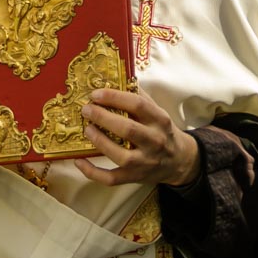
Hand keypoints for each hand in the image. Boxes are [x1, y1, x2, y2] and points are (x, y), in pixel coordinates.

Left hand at [73, 89, 199, 188]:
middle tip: (86, 109)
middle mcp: (154, 141)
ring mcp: (144, 162)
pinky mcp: (134, 177)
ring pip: (120, 155)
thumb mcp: (157, 112)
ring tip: (87, 129)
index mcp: (160, 120)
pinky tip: (78, 160)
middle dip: (103, 118)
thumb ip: (140, 98)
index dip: (115, 97)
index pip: (137, 105)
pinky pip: (111, 178)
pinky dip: (92, 172)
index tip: (96, 94)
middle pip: (128, 129)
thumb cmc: (162, 132)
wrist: (178, 161)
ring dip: (99, 141)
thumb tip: (117, 79)